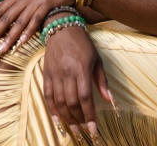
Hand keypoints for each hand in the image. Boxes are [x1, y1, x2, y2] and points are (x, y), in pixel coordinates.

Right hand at [43, 27, 109, 141]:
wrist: (62, 28)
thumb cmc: (82, 43)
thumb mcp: (96, 58)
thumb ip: (101, 80)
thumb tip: (109, 100)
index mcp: (82, 68)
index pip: (85, 97)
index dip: (89, 115)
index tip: (93, 129)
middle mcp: (67, 72)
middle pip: (72, 102)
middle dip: (78, 119)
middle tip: (83, 130)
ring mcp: (55, 73)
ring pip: (59, 101)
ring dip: (66, 117)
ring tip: (73, 127)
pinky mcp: (46, 73)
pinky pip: (47, 95)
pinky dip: (52, 109)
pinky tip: (57, 119)